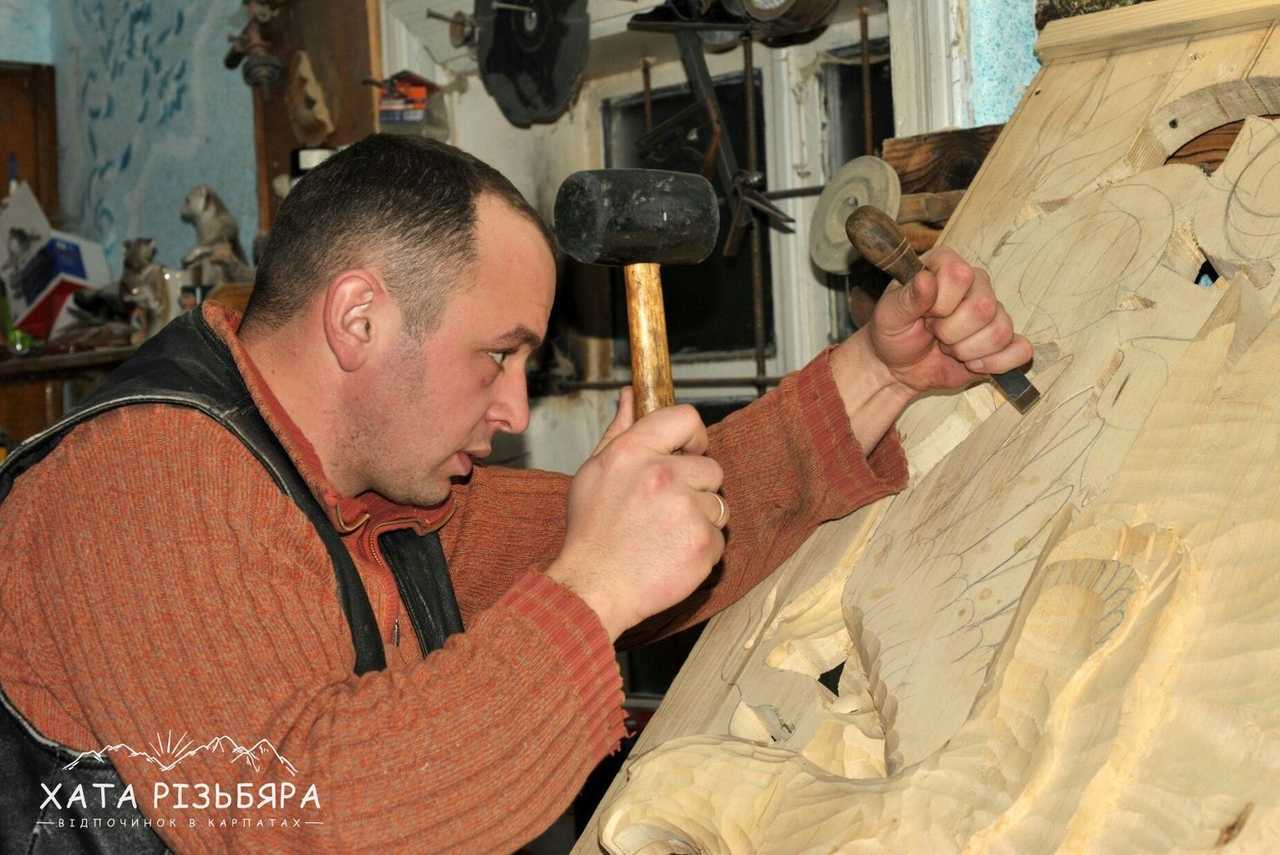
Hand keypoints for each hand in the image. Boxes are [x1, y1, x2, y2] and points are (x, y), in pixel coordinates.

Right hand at [549, 396, 727, 640]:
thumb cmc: (591, 532)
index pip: (686, 418)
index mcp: (634, 452)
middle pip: (711, 467)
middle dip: (696, 487)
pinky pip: (719, 537)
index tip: (689, 452)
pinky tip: (673, 555)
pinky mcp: (703, 543)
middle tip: (666, 510)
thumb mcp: (594, 472)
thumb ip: (619, 431)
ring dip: (700, 519)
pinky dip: (702, 549)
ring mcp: (686, 510)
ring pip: (718, 504)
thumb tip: (631, 395)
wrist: (592, 588)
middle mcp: (662, 475)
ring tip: (666, 535)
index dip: (694, 437)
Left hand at [865, 247, 1032, 395]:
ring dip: (966, 351)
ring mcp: (994, 310)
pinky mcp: (1005, 340)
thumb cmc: (894, 333)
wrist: (899, 366)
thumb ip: (908, 298)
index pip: (959, 275)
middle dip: (951, 333)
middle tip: (934, 334)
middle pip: (983, 307)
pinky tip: (972, 364)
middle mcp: (976, 282)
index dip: (939, 304)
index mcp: (946, 265)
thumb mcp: (890, 315)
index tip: (923, 314)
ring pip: (1000, 332)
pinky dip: (996, 364)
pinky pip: (1021, 350)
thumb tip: (926, 280)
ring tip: (948, 347)